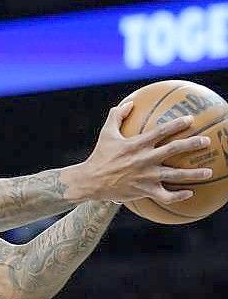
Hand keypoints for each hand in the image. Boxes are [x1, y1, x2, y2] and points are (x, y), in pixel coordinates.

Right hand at [69, 102, 211, 203]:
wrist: (91, 181)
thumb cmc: (100, 155)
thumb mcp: (106, 133)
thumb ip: (117, 116)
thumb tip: (130, 103)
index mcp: (136, 144)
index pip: (161, 131)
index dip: (177, 124)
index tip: (190, 120)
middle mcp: (144, 159)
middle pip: (174, 150)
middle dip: (192, 144)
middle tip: (207, 142)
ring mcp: (146, 176)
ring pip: (175, 175)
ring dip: (194, 174)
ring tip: (208, 172)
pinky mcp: (145, 191)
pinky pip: (166, 196)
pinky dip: (178, 195)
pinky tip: (189, 193)